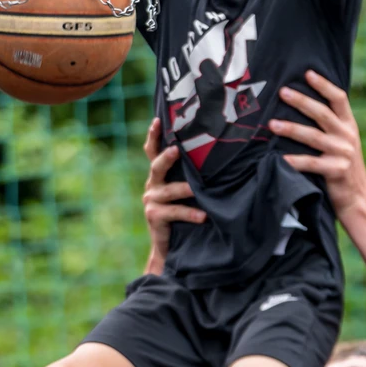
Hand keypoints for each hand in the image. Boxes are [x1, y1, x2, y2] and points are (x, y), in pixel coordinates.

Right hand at [141, 118, 205, 271]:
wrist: (168, 246)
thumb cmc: (182, 213)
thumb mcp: (183, 191)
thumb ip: (189, 175)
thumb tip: (214, 152)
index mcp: (158, 176)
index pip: (152, 151)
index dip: (153, 135)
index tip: (158, 120)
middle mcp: (152, 185)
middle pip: (157, 166)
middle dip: (166, 157)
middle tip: (176, 149)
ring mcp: (151, 201)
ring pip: (169, 191)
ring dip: (184, 188)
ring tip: (196, 188)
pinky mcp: (154, 216)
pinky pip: (174, 212)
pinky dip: (190, 213)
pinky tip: (203, 216)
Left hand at [268, 71, 365, 218]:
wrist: (358, 200)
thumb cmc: (342, 169)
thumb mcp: (343, 143)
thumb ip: (331, 126)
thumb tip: (303, 106)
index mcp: (349, 125)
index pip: (338, 98)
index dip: (324, 84)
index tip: (308, 73)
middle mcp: (347, 136)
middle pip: (322, 113)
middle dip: (301, 101)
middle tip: (282, 91)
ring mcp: (342, 153)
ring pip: (313, 136)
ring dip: (290, 128)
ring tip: (271, 124)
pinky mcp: (336, 171)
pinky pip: (310, 163)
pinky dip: (293, 160)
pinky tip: (277, 158)